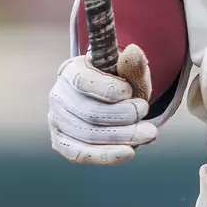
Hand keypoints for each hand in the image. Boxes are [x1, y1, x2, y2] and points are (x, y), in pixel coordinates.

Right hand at [47, 43, 156, 164]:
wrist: (112, 103)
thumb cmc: (120, 85)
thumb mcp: (129, 73)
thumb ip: (132, 65)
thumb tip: (133, 51)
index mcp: (70, 70)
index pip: (84, 81)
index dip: (110, 90)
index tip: (130, 91)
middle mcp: (58, 95)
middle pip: (89, 112)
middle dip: (123, 115)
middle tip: (145, 111)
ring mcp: (57, 120)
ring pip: (88, 135)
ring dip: (123, 136)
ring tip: (149, 132)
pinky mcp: (60, 142)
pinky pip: (81, 154)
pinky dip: (106, 155)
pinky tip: (129, 152)